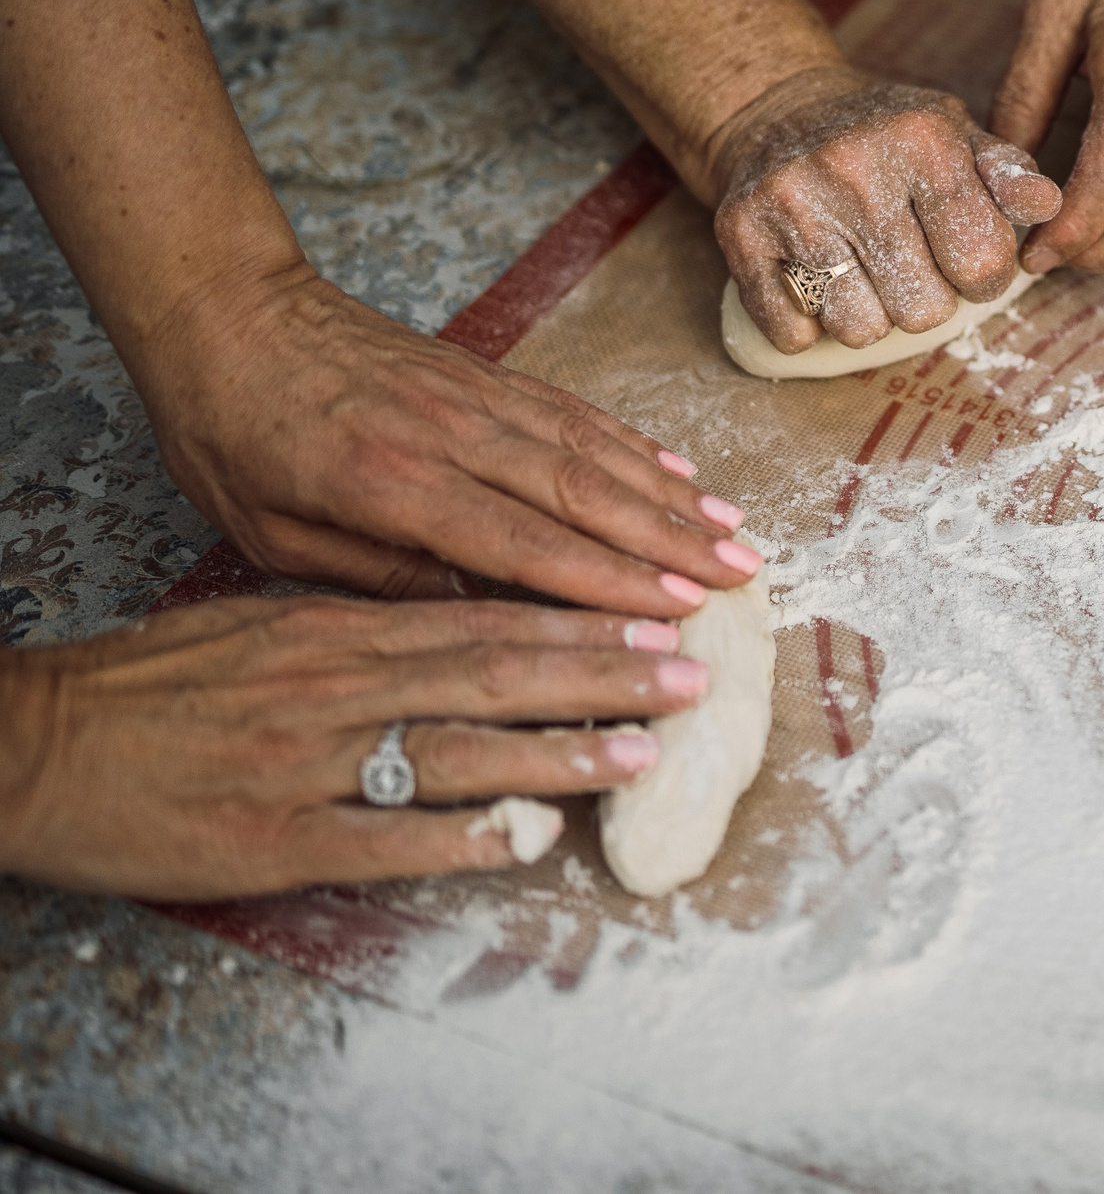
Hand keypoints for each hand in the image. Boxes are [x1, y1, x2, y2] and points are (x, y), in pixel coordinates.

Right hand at [0, 592, 702, 898]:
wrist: (34, 743)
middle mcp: (333, 684)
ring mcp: (305, 762)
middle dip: (599, 675)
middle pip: (490, 671)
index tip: (659, 612)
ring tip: (641, 753)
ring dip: (554, 750)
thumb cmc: (151, 686)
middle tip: (690, 675)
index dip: (578, 617)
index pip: (483, 615)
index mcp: (335, 628)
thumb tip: (459, 617)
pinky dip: (453, 836)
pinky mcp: (269, 840)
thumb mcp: (262, 621)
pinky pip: (377, 838)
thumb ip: (361, 621)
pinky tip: (522, 837)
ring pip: (451, 748)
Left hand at [135, 265, 755, 617]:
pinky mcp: (486, 372)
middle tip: (741, 577)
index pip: (520, 541)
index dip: (606, 578)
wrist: (229, 315)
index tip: (675, 608)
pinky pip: (573, 411)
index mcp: (389, 481)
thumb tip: (483, 617)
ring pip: (592, 448)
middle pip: (581, 491)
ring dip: (670, 493)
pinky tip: (677, 471)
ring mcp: (476, 394)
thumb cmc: (236, 437)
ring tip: (733, 532)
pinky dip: (634, 443)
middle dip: (670, 539)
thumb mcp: (276, 535)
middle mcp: (449, 432)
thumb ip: (381, 576)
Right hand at [710, 69, 1060, 350]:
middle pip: (923, 310)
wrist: (777, 111)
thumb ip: (1008, 175)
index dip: (984, 274)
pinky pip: (793, 334)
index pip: (983, 263)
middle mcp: (853, 168)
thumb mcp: (956, 136)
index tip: (965, 256)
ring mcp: (790, 203)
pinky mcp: (740, 236)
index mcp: (922, 140)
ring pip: (859, 330)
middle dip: (927, 299)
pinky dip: (809, 323)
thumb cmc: (887, 136)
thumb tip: (1049, 206)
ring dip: (869, 314)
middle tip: (908, 261)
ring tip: (863, 269)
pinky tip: (814, 277)